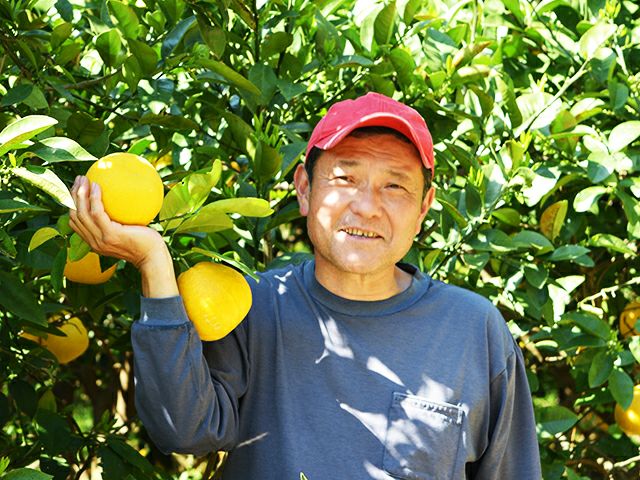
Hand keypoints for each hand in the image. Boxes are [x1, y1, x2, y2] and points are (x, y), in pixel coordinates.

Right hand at [69, 176, 178, 296]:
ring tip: (84, 178)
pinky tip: (97, 186)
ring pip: (81, 213)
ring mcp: (101, 239)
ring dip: (79, 194)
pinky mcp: (110, 235)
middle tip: (79, 179)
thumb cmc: (146, 242)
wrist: (153, 257)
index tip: (77, 188)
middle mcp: (94, 242)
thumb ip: (120, 221)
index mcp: (95, 242)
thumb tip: (122, 201)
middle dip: (72, 195)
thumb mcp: (128, 232)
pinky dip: (94, 198)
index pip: (76, 222)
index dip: (72, 204)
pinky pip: (97, 213)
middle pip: (75, 215)